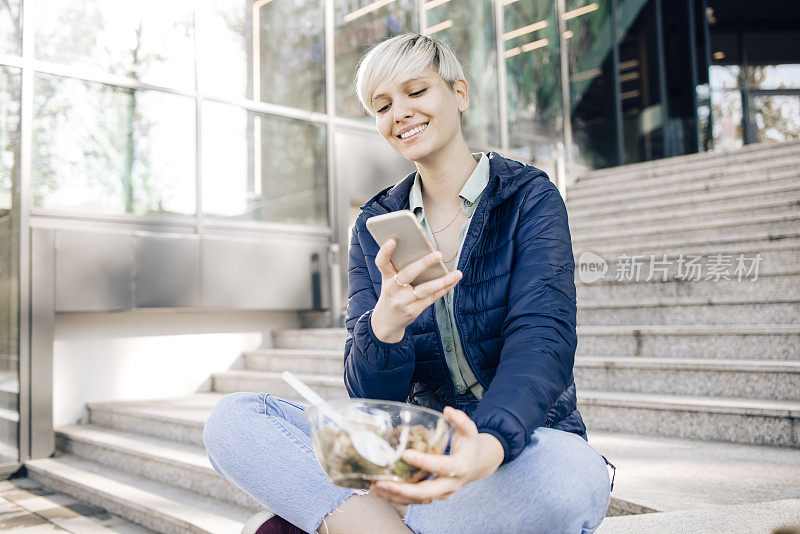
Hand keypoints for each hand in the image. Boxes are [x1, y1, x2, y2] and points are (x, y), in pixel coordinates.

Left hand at [370, 407, 503, 504]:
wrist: (476, 465)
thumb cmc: (469, 446)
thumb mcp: (470, 430)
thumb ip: (460, 420)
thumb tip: (448, 411)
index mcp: (461, 467)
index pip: (442, 467)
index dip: (424, 462)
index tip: (405, 454)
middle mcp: (451, 485)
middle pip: (426, 492)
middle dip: (403, 490)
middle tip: (382, 482)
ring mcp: (442, 494)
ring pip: (417, 500)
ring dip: (396, 496)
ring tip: (375, 488)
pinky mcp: (433, 497)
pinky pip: (414, 501)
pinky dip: (397, 499)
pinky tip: (381, 492)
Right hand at [371, 239, 462, 342]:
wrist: (386, 321)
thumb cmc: (392, 293)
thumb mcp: (389, 281)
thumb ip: (400, 267)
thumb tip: (423, 249)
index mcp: (386, 278)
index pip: (381, 263)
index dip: (385, 252)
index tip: (393, 240)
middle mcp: (393, 290)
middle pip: (407, 274)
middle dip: (423, 264)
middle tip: (439, 254)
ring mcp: (403, 302)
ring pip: (425, 289)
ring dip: (443, 281)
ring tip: (458, 273)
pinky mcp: (414, 311)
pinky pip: (432, 298)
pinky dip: (445, 288)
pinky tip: (454, 280)